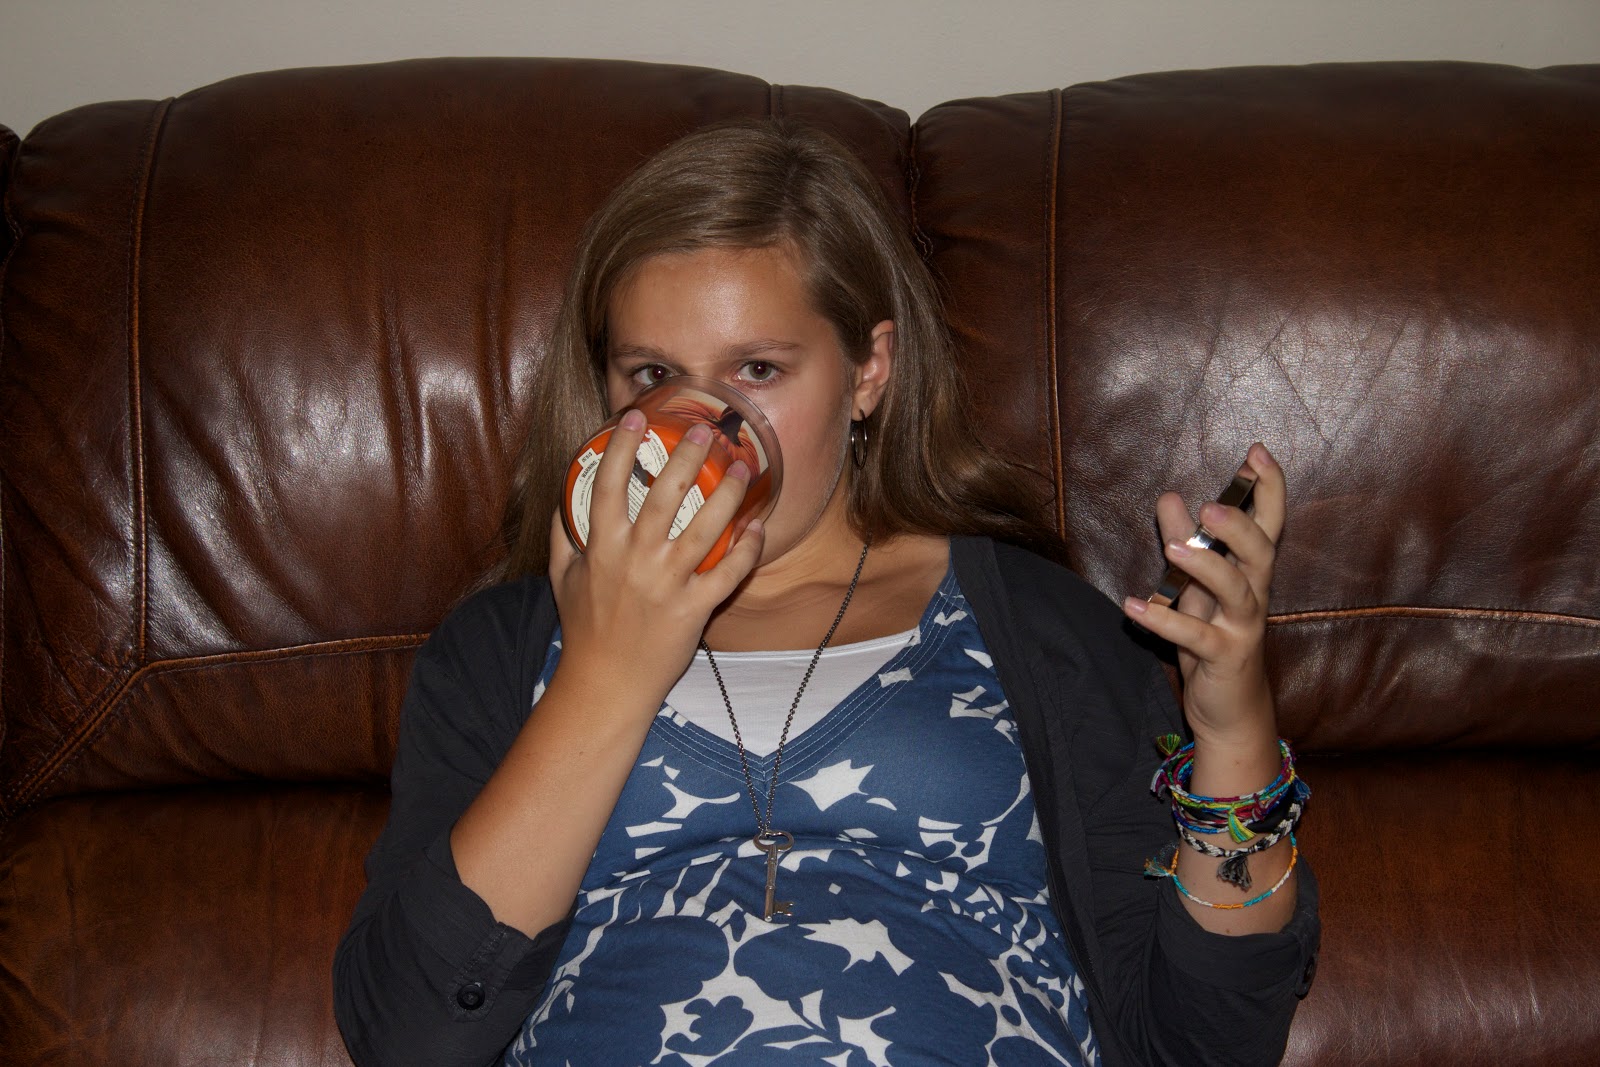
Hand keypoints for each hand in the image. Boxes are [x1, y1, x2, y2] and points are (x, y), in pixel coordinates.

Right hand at [548, 408, 765, 704]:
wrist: (605, 683)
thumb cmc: (584, 628)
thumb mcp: (561, 576)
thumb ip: (562, 533)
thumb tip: (565, 495)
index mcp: (601, 547)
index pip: (609, 484)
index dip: (622, 447)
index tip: (634, 417)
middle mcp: (635, 559)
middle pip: (665, 496)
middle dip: (687, 456)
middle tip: (705, 429)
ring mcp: (667, 584)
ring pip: (705, 529)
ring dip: (728, 494)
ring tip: (744, 467)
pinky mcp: (694, 609)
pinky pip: (728, 573)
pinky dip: (746, 550)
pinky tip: (756, 529)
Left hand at [1123, 442, 1283, 745]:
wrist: (1230, 709)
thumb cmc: (1214, 638)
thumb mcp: (1194, 587)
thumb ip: (1184, 542)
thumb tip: (1168, 497)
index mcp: (1250, 572)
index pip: (1269, 524)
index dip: (1269, 489)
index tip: (1257, 452)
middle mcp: (1254, 595)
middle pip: (1261, 553)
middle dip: (1240, 526)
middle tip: (1212, 505)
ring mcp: (1242, 628)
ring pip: (1236, 591)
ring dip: (1206, 566)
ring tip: (1173, 547)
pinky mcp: (1222, 658)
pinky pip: (1195, 637)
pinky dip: (1164, 620)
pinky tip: (1134, 606)